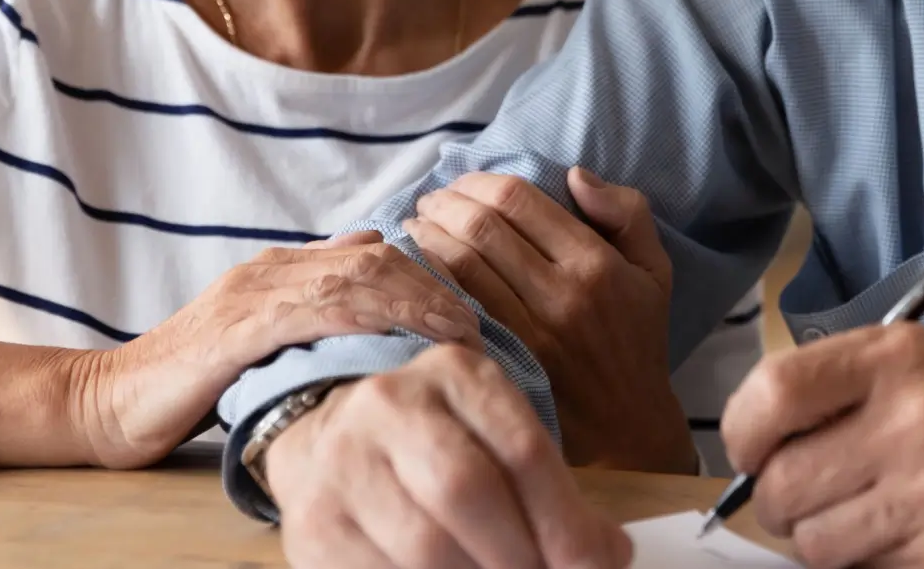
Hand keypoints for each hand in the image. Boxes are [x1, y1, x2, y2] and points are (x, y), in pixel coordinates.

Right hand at [70, 232, 478, 467]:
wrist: (107, 403)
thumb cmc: (190, 381)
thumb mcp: (261, 338)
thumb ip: (311, 307)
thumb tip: (374, 265)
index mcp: (282, 269)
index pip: (376, 255)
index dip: (430, 276)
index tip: (471, 309)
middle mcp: (272, 269)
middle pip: (375, 259)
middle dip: (435, 287)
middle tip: (478, 323)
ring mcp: (252, 294)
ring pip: (354, 279)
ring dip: (414, 303)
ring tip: (456, 333)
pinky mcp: (236, 330)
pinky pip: (313, 311)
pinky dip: (364, 319)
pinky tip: (399, 337)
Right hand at [265, 342, 632, 568]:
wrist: (327, 439)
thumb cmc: (434, 446)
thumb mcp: (497, 442)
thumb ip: (554, 494)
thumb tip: (610, 555)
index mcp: (458, 374)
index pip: (523, 450)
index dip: (564, 522)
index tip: (590, 565)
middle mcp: (393, 403)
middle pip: (467, 491)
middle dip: (518, 556)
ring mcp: (344, 460)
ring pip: (424, 545)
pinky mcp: (313, 521)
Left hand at [402, 167, 695, 471]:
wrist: (626, 428)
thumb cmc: (636, 340)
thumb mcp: (654, 270)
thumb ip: (627, 211)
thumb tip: (573, 175)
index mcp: (595, 263)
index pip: (519, 200)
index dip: (480, 182)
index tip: (463, 183)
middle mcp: (561, 294)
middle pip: (482, 226)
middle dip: (445, 203)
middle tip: (430, 200)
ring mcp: (528, 332)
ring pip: (460, 264)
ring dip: (427, 236)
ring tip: (415, 226)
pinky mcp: (503, 361)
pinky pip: (453, 307)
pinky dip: (428, 280)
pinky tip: (417, 269)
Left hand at [721, 323, 923, 568]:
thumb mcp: (915, 356)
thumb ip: (834, 385)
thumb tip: (752, 444)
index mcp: (896, 360)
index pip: (773, 395)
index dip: (742, 433)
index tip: (749, 450)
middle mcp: (914, 423)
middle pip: (783, 486)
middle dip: (780, 500)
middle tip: (806, 494)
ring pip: (816, 546)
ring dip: (824, 538)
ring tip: (865, 514)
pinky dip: (871, 564)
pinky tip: (904, 536)